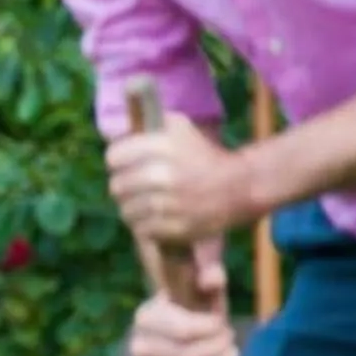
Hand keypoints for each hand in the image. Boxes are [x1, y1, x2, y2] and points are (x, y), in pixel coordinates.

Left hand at [108, 112, 256, 248]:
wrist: (241, 186)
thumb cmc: (202, 155)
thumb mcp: (179, 128)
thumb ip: (147, 125)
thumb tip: (114, 132)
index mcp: (165, 146)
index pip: (114, 156)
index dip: (118, 161)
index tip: (125, 164)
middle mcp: (166, 174)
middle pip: (117, 186)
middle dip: (124, 187)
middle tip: (137, 187)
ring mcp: (172, 203)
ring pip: (127, 211)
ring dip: (134, 209)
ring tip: (149, 203)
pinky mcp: (177, 227)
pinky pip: (142, 230)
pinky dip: (147, 227)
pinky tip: (159, 218)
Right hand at [128, 266, 237, 355]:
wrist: (181, 333)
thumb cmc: (195, 309)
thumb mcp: (202, 290)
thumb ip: (210, 278)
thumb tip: (212, 277)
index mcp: (145, 318)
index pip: (184, 331)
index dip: (213, 328)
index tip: (221, 321)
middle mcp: (139, 348)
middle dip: (219, 347)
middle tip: (228, 337)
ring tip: (229, 353)